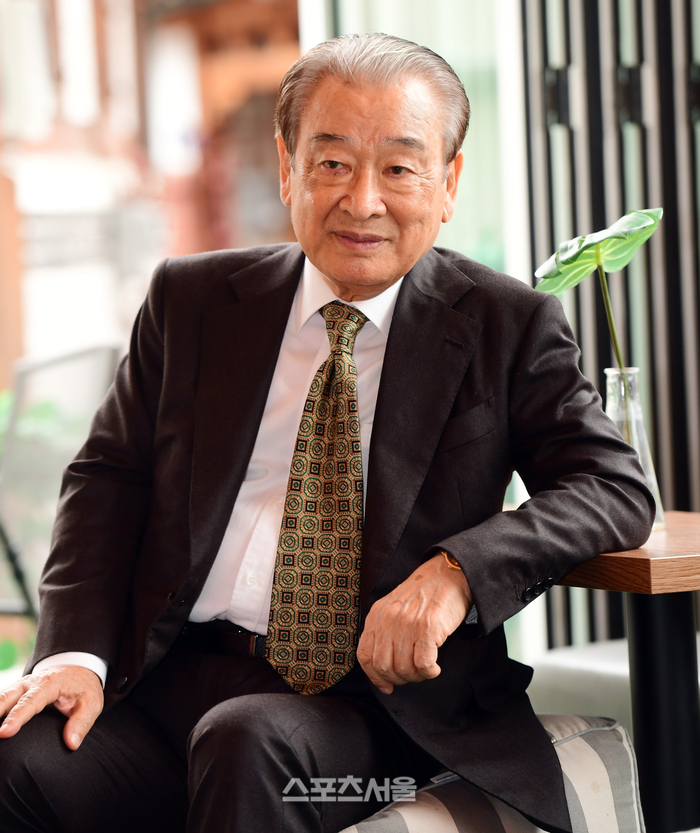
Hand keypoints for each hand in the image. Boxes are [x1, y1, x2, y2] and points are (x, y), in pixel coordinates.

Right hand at [0, 665, 103, 749]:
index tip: (4, 733)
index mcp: (50, 684)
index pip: (30, 702)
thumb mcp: (92, 703)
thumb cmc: (83, 688)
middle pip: (7, 697)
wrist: (78, 670)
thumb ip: (82, 722)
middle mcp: (31, 683)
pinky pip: (1, 700)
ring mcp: (20, 686)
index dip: (16, 717)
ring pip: (0, 697)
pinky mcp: (15, 692)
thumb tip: (71, 743)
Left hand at [356, 553, 471, 693]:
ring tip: (425, 669)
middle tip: (412, 675)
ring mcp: (408, 624)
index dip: (375, 677)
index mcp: (376, 616)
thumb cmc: (424, 595)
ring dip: (416, 676)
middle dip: (398, 679)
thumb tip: (382, 671)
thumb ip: (384, 632)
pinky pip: (423, 664)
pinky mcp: (428, 628)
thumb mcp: (393, 608)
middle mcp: (389, 620)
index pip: (365, 657)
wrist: (448, 574)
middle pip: (383, 667)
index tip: (386, 685)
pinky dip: (429, 672)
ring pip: (404, 669)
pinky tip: (435, 668)